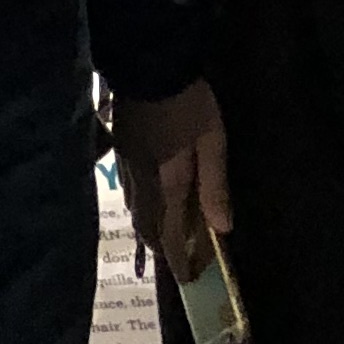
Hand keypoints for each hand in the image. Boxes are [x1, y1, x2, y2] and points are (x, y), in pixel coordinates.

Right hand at [111, 82, 232, 279]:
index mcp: (166, 185)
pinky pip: (127, 190)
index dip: (178, 260)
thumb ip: (215, 186)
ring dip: (148, 228)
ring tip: (162, 235)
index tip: (187, 279)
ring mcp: (127, 165)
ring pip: (134, 209)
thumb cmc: (187, 104)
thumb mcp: (212, 142)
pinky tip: (144, 197)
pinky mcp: (121, 148)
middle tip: (176, 260)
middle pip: (147, 227)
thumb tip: (222, 229)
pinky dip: (137, 205)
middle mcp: (142, 183)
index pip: (169, 235)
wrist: (148, 64)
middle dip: (161, 248)